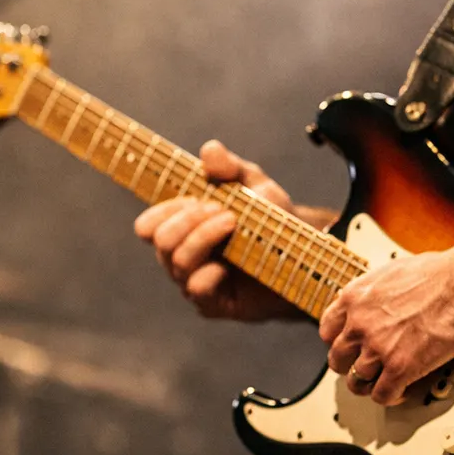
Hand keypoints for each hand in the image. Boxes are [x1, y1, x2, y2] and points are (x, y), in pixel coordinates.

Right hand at [134, 140, 296, 320]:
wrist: (305, 259)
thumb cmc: (273, 221)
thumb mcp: (256, 186)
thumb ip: (231, 168)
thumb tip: (210, 151)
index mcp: (183, 229)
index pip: (148, 226)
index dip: (164, 211)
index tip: (197, 198)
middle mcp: (183, 256)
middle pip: (160, 241)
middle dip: (188, 220)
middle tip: (223, 210)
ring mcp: (196, 281)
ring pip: (177, 262)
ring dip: (203, 237)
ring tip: (233, 223)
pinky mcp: (214, 304)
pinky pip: (196, 290)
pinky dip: (209, 273)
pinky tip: (227, 266)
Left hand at [319, 248, 453, 405]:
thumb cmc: (437, 274)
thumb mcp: (390, 271)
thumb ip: (372, 290)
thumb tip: (371, 298)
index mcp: (354, 299)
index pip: (327, 330)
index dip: (337, 341)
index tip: (347, 346)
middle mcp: (359, 324)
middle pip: (337, 359)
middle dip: (349, 366)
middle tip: (363, 367)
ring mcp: (377, 348)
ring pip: (356, 381)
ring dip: (368, 385)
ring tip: (381, 383)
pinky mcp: (399, 368)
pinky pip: (382, 395)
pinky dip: (390, 397)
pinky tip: (400, 391)